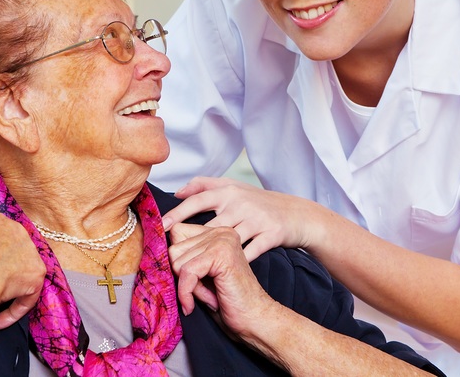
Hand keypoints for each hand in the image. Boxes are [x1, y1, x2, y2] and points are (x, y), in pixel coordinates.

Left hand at [161, 177, 319, 261]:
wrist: (297, 214)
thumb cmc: (260, 203)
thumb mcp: (234, 188)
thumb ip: (205, 186)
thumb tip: (177, 191)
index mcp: (230, 191)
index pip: (198, 199)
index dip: (178, 212)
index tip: (161, 226)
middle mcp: (242, 203)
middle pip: (210, 224)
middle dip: (192, 241)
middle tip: (173, 256)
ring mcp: (257, 218)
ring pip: (228, 240)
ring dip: (212, 257)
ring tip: (195, 271)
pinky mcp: (271, 234)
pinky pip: (250, 252)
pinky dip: (237, 263)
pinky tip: (225, 274)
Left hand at [168, 223, 279, 339]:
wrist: (254, 319)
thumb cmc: (228, 301)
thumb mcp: (201, 274)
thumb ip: (185, 257)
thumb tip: (155, 248)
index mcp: (217, 232)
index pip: (176, 232)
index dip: (177, 260)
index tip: (191, 279)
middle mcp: (221, 231)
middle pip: (174, 248)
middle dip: (183, 276)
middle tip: (204, 289)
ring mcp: (222, 240)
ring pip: (177, 260)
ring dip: (188, 285)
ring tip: (209, 293)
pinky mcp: (221, 255)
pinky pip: (186, 272)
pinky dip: (186, 293)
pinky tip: (198, 303)